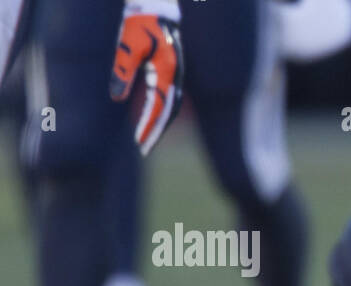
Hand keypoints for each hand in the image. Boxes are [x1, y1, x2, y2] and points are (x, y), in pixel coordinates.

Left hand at [111, 1, 183, 155]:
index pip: (160, 107)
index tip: (139, 143)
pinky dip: (160, 110)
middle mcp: (175, 76)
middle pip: (169, 111)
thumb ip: (122, 71)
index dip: (149, 126)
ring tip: (147, 137)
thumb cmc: (139, 22)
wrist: (155, 6)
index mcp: (167, 72)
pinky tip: (149, 116)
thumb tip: (117, 98)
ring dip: (159, 123)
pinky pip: (167, 96)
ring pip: (171, 105)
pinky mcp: (169, 70)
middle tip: (144, 148)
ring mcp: (174, 73)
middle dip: (156, 131)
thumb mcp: (127, 45)